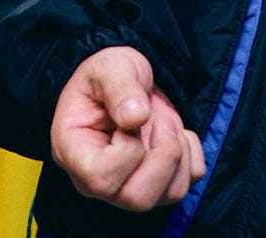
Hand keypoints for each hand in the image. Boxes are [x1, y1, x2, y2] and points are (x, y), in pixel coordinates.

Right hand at [50, 46, 204, 212]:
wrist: (127, 80)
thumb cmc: (108, 75)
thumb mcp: (110, 67)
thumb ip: (120, 88)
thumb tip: (136, 117)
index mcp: (74, 153)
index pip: (101, 178)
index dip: (127, 149)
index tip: (130, 119)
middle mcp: (98, 181)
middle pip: (138, 198)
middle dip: (163, 155)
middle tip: (160, 120)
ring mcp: (128, 187)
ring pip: (169, 194)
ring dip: (179, 153)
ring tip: (164, 123)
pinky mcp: (157, 186)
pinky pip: (186, 184)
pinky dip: (191, 156)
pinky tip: (175, 133)